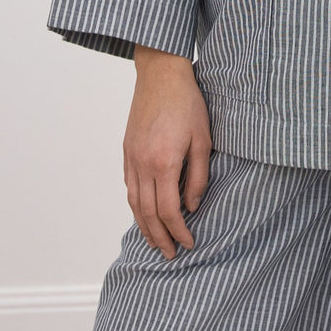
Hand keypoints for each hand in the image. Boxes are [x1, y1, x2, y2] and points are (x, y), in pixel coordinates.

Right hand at [123, 46, 211, 258]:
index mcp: (164, 164)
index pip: (169, 211)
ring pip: (133, 203)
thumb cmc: (188, 104)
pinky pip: (129, 186)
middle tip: (170, 255)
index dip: (179, 232)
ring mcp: (131, 158)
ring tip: (155, 242)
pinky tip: (143, 213)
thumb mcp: (203, 140)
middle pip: (147, 213)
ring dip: (143, 226)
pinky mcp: (127, 150)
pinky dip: (135, 205)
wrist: (161, 75)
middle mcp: (142, 165)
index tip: (188, 244)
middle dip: (159, 238)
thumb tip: (192, 207)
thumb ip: (199, 176)